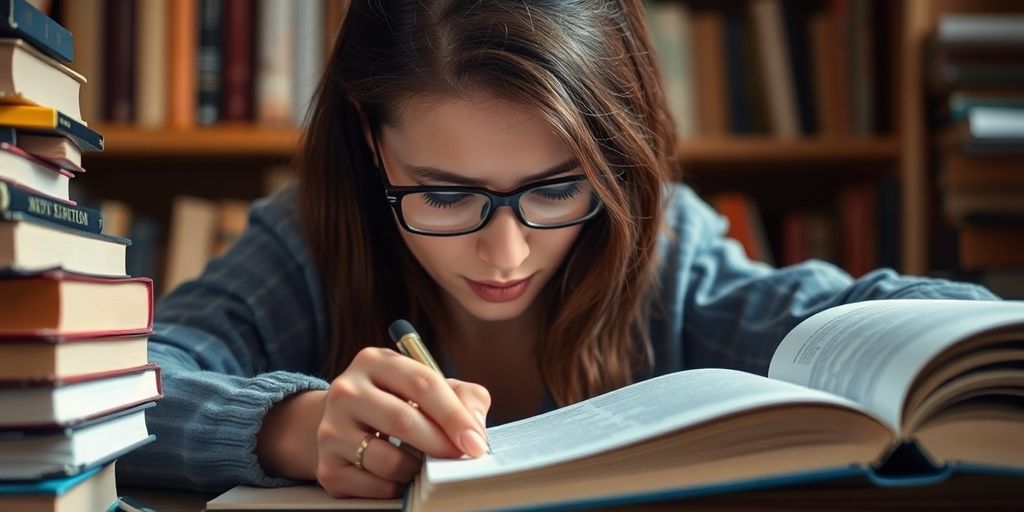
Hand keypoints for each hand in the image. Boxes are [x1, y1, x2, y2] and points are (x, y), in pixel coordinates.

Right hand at [316, 347, 490, 497]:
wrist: (344, 424)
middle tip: (461, 457)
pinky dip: (398, 487)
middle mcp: (346, 391)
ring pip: (388, 459)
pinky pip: (374, 486)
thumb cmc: (397, 401)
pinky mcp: (327, 466)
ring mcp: (331, 429)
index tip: (476, 441)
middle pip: (403, 420)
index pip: (422, 383)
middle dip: (440, 443)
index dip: (454, 415)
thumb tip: (474, 430)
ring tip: (427, 464)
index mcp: (374, 361)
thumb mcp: (428, 387)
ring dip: (418, 469)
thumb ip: (463, 397)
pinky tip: (402, 476)